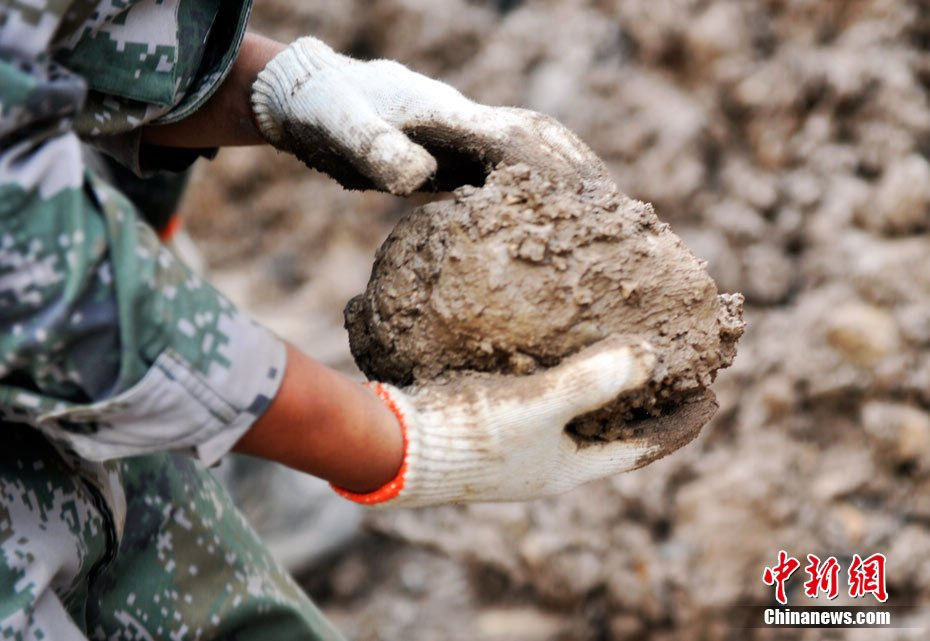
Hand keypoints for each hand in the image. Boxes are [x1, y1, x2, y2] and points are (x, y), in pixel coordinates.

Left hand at [250, 36, 607, 194]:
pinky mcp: (457, 147)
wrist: (314, 90)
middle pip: (540, 136)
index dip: (552, 172)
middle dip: (578, 169)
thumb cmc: (325, 110)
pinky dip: (541, 178)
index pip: (516, 142)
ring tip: (601, 208)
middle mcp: (467, 119)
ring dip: (569, 169)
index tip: (586, 202)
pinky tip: (549, 210)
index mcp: (447, 116)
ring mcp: (464, 131)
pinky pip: (511, 160)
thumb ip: (374, 148)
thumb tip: (415, 178)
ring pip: (533, 142)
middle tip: (614, 210)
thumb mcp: (340, 128)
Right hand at [332, 337, 715, 506]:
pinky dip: (569, 374)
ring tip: (628, 354)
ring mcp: (521, 445)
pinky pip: (548, 398)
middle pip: (618, 430)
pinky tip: (560, 346)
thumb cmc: (467, 433)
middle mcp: (551, 461)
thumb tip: (653, 355)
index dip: (683, 420)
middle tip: (678, 368)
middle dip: (651, 401)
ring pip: (582, 414)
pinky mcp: (494, 423)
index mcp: (570, 466)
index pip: (645, 446)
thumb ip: (593, 381)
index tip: (715, 392)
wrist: (393, 446)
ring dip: (610, 387)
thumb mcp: (536, 405)